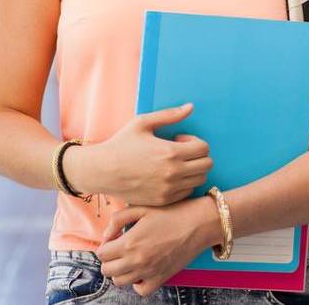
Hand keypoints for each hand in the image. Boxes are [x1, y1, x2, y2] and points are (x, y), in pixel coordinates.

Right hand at [66, 104, 212, 205]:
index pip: (204, 148)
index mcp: (170, 152)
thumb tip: (191, 106)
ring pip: (199, 180)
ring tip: (174, 164)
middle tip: (180, 152)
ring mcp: (168, 190)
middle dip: (198, 156)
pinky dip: (184, 184)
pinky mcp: (162, 201)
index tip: (179, 140)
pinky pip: (186, 193)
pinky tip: (169, 176)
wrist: (101, 171)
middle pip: (207, 165)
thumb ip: (170, 115)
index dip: (195, 141)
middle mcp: (173, 173)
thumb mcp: (143, 123)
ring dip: (193, 170)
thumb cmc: (121, 144)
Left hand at [97, 196, 220, 295]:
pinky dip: (138, 284)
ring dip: (121, 271)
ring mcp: (149, 272)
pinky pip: (141, 290)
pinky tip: (142, 271)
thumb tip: (106, 235)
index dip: (105, 245)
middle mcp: (136, 261)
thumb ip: (118, 220)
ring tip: (129, 259)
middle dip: (109, 259)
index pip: (101, 253)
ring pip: (120, 282)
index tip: (113, 240)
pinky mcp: (161, 278)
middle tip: (119, 250)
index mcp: (129, 242)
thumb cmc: (172, 212)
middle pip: (107, 270)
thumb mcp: (142, 208)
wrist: (199, 223)